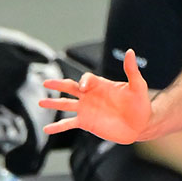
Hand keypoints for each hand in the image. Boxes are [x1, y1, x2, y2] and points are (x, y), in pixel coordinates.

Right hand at [39, 48, 153, 142]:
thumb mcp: (137, 85)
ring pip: (65, 105)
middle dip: (58, 85)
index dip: (83, 82)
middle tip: (45, 82)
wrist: (141, 124)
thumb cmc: (140, 103)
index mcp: (100, 85)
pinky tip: (47, 129)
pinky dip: (57, 127)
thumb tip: (130, 52)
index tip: (83, 88)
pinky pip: (69, 124)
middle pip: (70, 87)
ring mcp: (87, 110)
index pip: (85, 79)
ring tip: (40, 103)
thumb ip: (131, 70)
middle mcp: (90, 96)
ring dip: (53, 104)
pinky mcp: (86, 123)